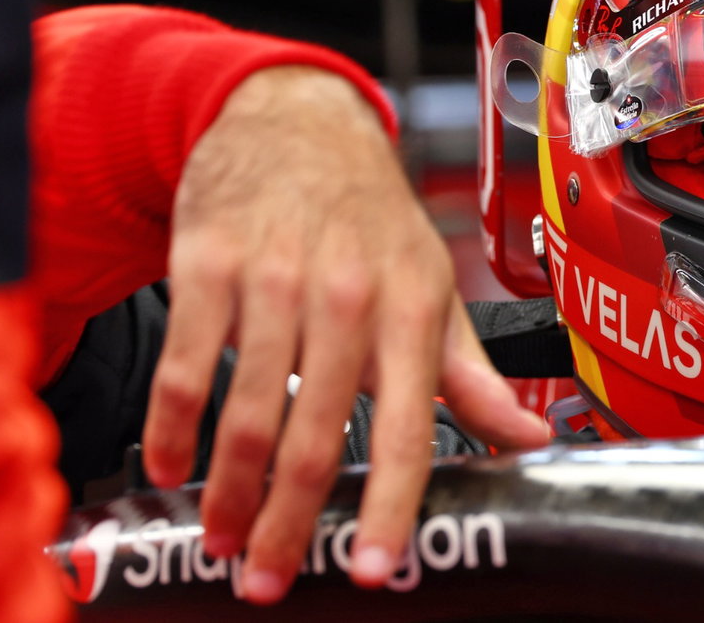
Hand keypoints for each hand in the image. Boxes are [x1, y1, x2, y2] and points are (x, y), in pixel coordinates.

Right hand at [139, 66, 551, 603]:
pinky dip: (173, 428)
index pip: (410, 428)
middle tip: (266, 578)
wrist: (297, 125)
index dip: (390, 506)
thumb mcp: (434, 289)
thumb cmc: (371, 220)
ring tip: (221, 536)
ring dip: (227, 492)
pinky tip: (175, 466)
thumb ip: (472, 375)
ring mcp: (274, 280)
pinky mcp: (209, 264)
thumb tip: (530, 440)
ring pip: (244, 411)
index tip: (375, 568)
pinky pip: (184, 366)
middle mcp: (347, 297)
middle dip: (287, 522)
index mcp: (412, 311)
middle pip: (314, 435)